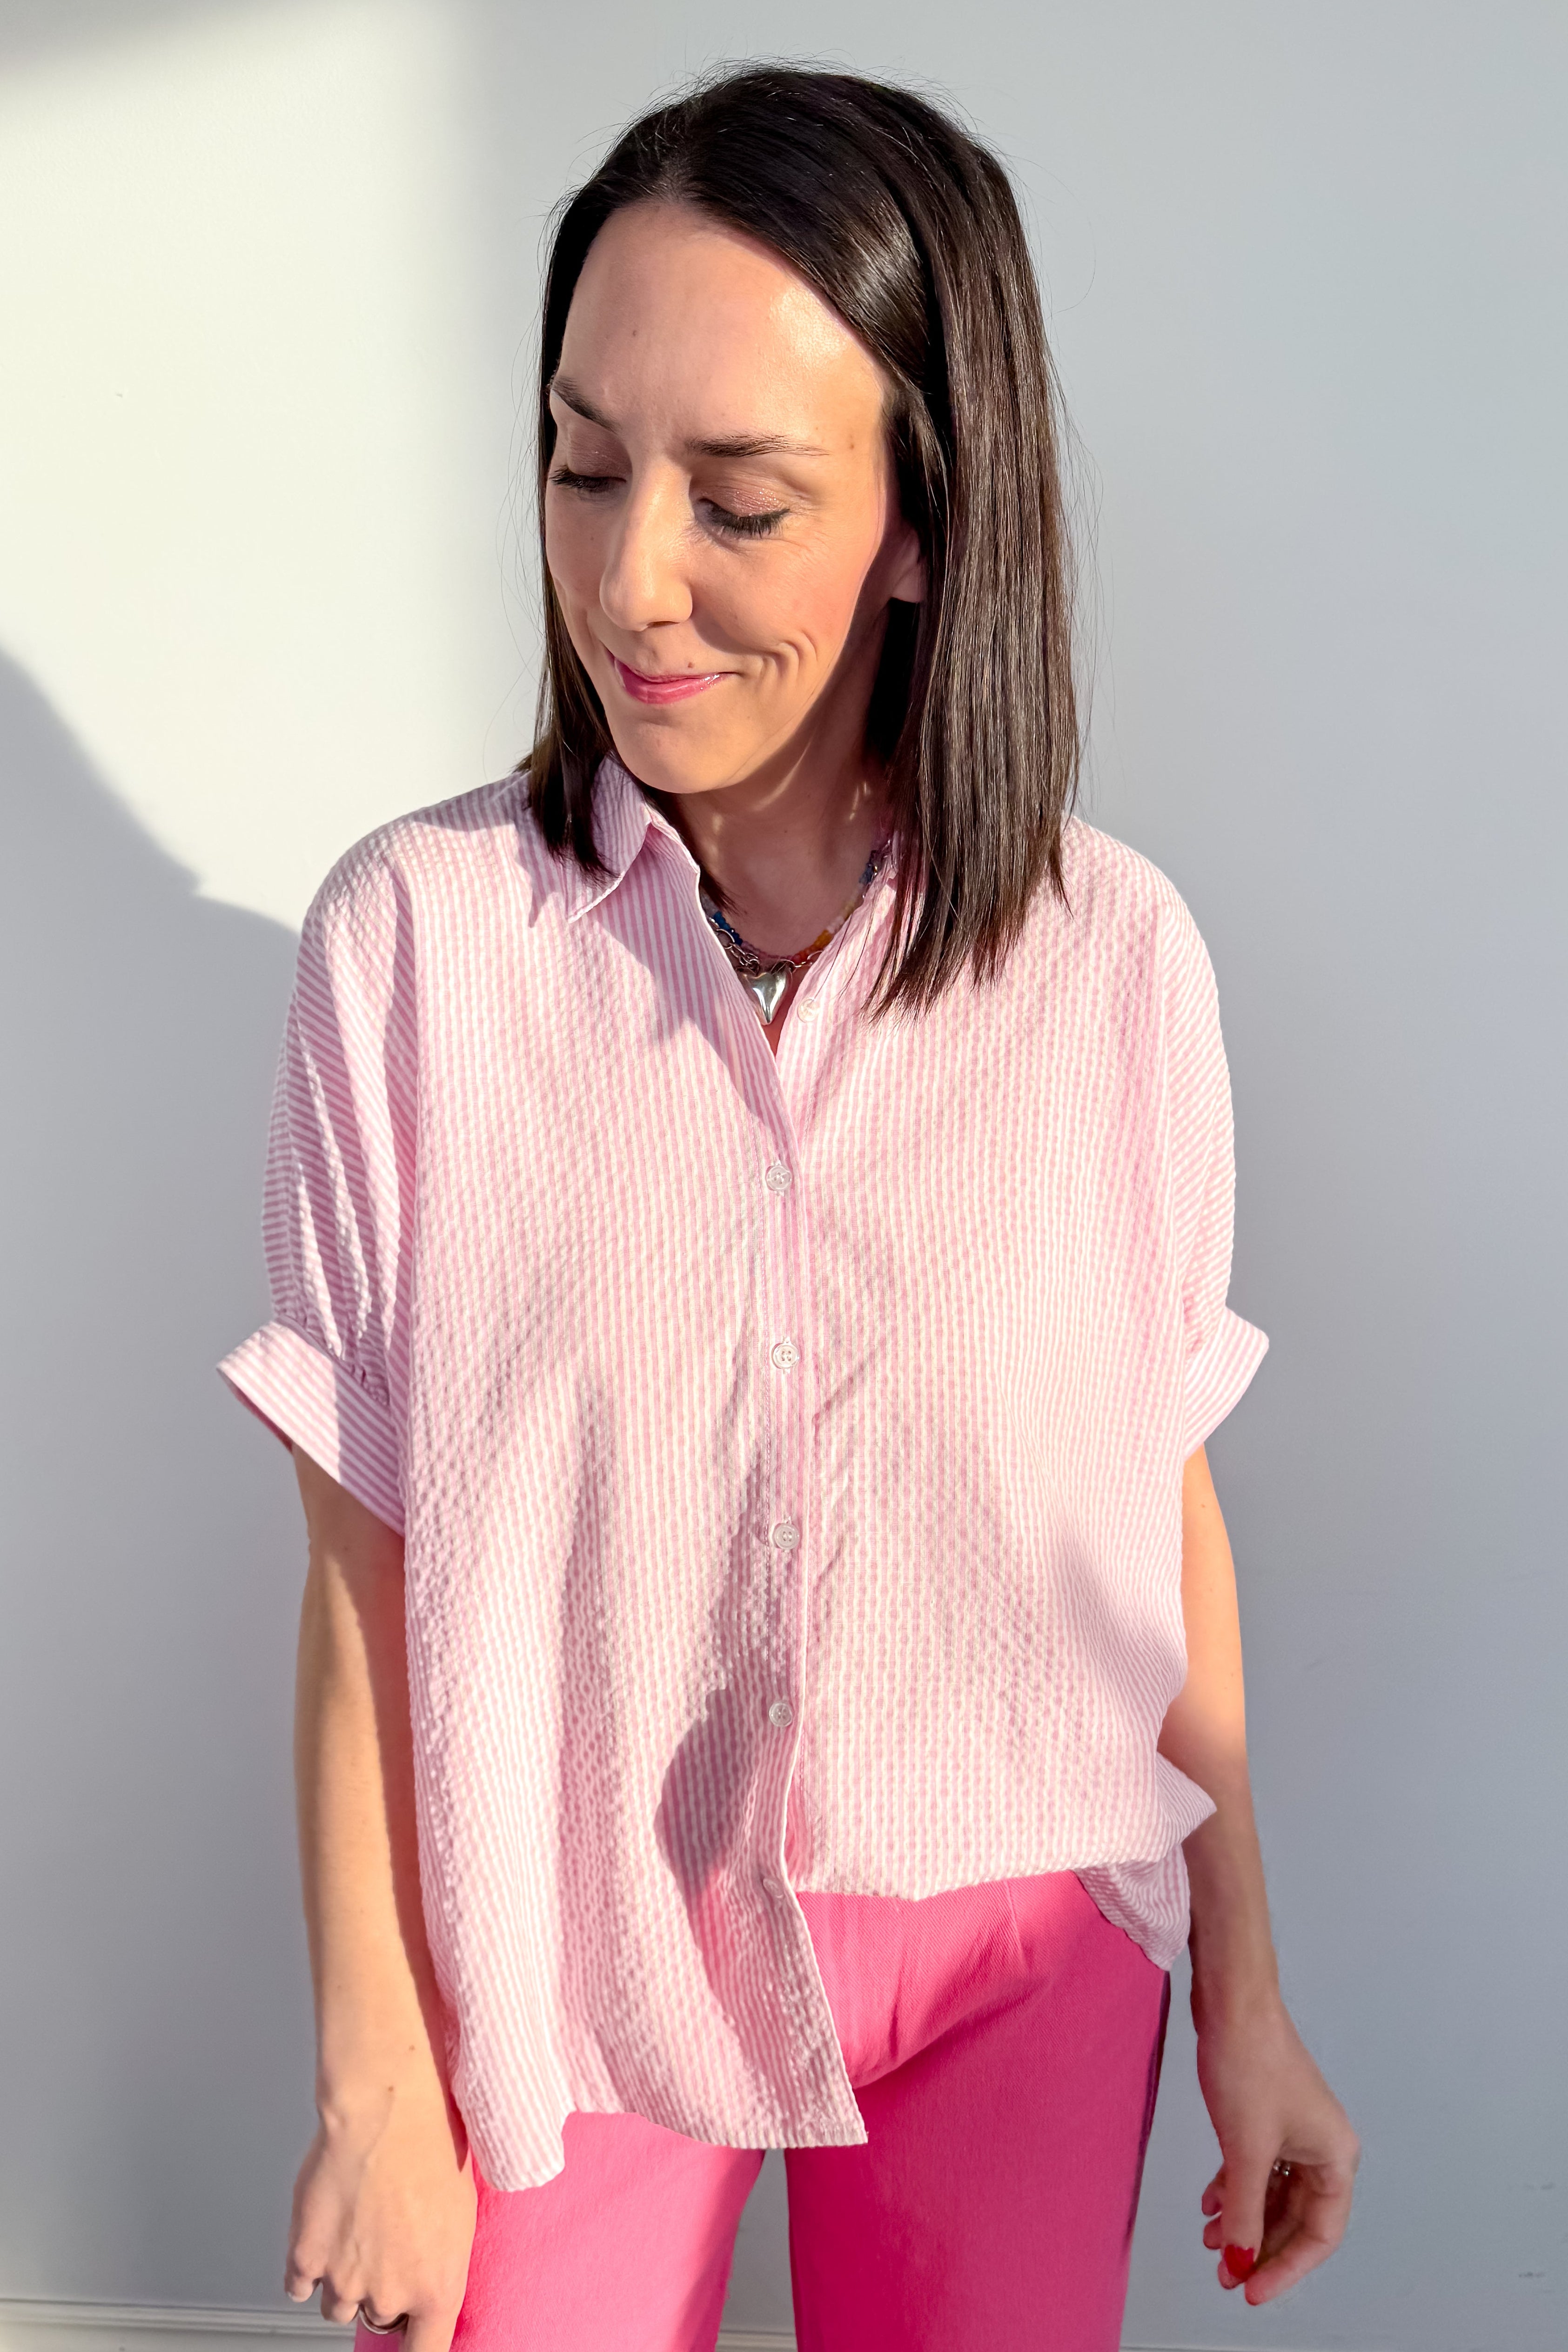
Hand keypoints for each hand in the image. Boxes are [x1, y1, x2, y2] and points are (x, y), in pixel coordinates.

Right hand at [285, 2071, 478, 2351]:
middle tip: (387, 2244)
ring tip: (357, 2231)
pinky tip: (324, 2234)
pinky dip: (309, 2267)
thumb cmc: (432, 2149)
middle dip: (383, 2290)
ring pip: (339, 2306)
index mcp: (437, 2289)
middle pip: (380, 2318)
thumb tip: (431, 2277)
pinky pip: (300, 2286)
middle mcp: (389, 2294)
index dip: (416, 2346)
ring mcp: (344, 2280)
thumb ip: (442, 2264)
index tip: (411, 2340)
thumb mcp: (461, 2215)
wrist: (387, 2111)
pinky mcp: (306, 2258)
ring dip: (345, 2279)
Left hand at [1194, 1989, 1359, 2305]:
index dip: (1285, 2268)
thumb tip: (1237, 2262)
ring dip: (1243, 2218)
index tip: (1250, 2291)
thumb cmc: (1250, 2064)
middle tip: (1224, 2273)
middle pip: (1296, 2218)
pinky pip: (1256, 2167)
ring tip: (1208, 2239)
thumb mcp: (1245, 2150)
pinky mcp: (1267, 2115)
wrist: (1232, 2001)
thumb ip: (1243, 2213)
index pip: (1319, 2235)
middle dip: (1259, 2246)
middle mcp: (1322, 2147)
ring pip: (1272, 2194)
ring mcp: (1294, 2130)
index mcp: (1335, 2157)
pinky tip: (1208, 2202)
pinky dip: (1234, 2187)